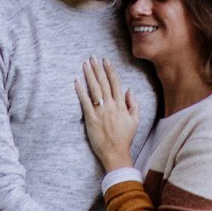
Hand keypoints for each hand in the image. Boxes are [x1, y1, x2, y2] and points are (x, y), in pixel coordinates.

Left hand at [76, 56, 139, 173]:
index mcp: (121, 105)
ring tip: (85, 64)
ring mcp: (100, 112)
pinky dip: (80, 91)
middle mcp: (111, 106)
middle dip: (98, 68)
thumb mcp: (135, 121)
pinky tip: (76, 81)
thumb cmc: (125, 138)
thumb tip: (129, 90)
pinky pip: (85, 102)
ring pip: (94, 89)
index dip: (110, 70)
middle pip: (103, 83)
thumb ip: (133, 104)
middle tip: (92, 57)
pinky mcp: (91, 119)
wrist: (115, 153)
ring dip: (89, 75)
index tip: (105, 60)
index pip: (115, 83)